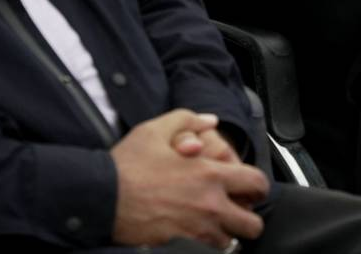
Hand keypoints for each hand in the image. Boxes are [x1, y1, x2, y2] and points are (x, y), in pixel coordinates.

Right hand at [110, 110, 267, 247]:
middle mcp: (210, 206)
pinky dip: (206, 245)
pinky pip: (208, 253)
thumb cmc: (127, 164)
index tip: (249, 189)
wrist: (102, 197)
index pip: (257, 184)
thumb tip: (210, 120)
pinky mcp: (182, 247)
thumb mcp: (155, 130)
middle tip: (235, 212)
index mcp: (210, 175)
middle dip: (247, 218)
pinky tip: (195, 234)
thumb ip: (187, 119)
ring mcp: (197, 231)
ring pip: (230, 242)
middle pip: (252, 224)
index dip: (258, 186)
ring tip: (212, 224)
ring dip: (225, 233)